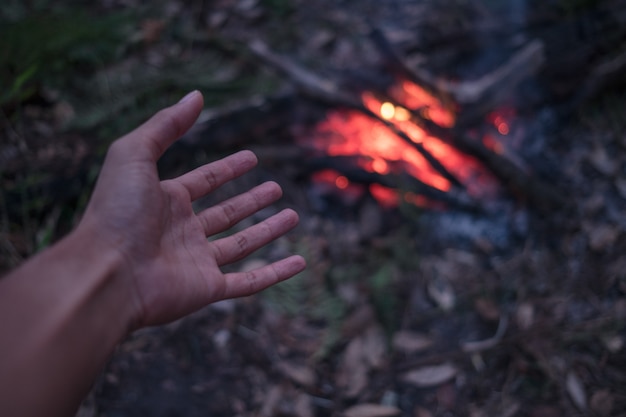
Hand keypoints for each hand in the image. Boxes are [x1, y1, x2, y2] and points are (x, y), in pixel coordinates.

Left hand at [79, 91, 305, 327]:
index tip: (252, 157)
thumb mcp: (134, 154)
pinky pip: (249, 282)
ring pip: (242, 245)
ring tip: (293, 215)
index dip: (228, 168)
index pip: (205, 181)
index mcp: (165, 202)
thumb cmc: (115, 212)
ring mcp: (196, 262)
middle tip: (277, 187)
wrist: (106, 273)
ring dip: (269, 231)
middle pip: (226, 213)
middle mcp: (183, 232)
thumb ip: (166, 125)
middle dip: (252, 200)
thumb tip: (197, 96)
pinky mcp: (208, 289)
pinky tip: (299, 262)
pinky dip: (276, 273)